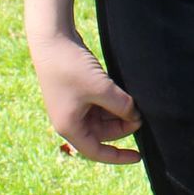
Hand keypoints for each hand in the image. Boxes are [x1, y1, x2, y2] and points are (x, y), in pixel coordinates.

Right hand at [29, 33, 142, 163]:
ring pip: (102, 118)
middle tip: (141, 115)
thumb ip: (122, 106)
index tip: (139, 157)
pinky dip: (112, 102)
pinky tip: (124, 94)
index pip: (96, 151)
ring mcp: (72, 105)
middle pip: (102, 133)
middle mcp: (69, 119)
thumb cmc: (71, 66)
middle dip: (122, 126)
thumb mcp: (102, 89)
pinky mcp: (77, 91)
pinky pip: (98, 104)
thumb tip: (135, 116)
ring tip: (135, 102)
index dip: (118, 156)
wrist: (52, 38)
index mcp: (69, 126)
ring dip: (118, 113)